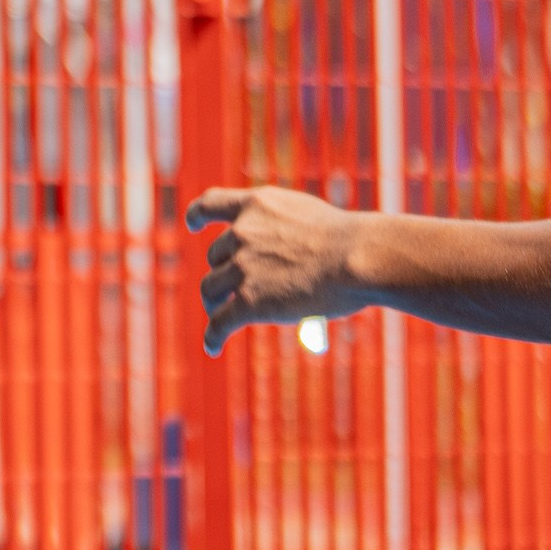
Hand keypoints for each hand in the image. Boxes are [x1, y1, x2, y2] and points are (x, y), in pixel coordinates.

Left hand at [187, 184, 366, 357]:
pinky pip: (220, 322)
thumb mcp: (308, 218)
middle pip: (216, 255)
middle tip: (231, 289)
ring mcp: (243, 266)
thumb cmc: (349, 241)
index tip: (193, 225)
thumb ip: (284, 231)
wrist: (357, 257)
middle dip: (222, 271)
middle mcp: (243, 231)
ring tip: (220, 315)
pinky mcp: (250, 301)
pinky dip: (213, 336)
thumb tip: (279, 260)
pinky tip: (213, 346)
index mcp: (258, 205)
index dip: (198, 215)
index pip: (213, 203)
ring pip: (212, 288)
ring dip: (214, 302)